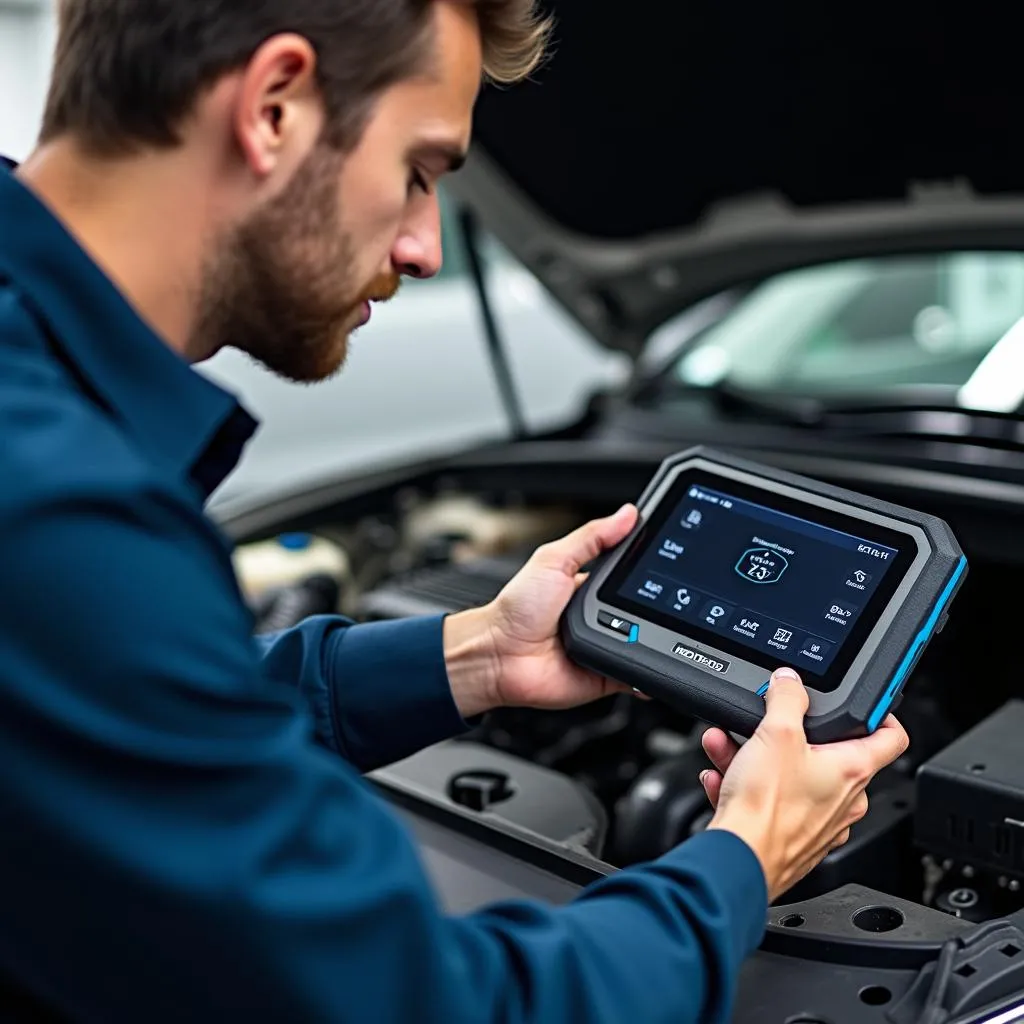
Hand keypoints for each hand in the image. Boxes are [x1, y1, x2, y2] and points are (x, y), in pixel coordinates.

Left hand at [442, 504, 640, 717]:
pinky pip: (637, 673)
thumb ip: (591, 538)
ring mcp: (607, 647)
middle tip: (651, 601)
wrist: (498, 656)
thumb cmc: (515, 609)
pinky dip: (645, 669)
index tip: (667, 559)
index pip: (632, 576)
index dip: (648, 570)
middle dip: (655, 606)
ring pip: (648, 641)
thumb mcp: (553, 559)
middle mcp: (602, 618)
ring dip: (649, 635)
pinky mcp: (607, 675)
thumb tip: (626, 514)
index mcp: (592, 588)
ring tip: (634, 628)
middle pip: (645, 609)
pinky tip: (646, 659)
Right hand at [701, 668, 908, 901]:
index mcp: (853, 770)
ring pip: (791, 775)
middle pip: (825, 752)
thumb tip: (790, 682)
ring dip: (756, 756)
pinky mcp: (793, 838)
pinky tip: (721, 777)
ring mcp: (820, 822)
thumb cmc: (768, 808)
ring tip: (727, 746)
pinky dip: (746, 785)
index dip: (882, 712)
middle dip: (786, 734)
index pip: (891, 736)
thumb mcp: (776, 733)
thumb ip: (786, 698)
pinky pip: (772, 800)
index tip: (866, 703)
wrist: (739, 858)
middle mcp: (845, 800)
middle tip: (764, 723)